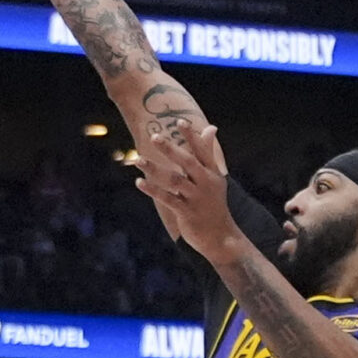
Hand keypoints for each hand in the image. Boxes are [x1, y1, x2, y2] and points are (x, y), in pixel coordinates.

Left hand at [133, 122, 240, 258]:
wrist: (220, 236)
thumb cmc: (213, 202)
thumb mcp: (214, 177)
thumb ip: (208, 152)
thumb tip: (211, 128)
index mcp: (212, 173)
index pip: (202, 151)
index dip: (191, 136)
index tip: (179, 121)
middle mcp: (205, 183)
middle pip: (188, 162)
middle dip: (171, 149)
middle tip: (154, 137)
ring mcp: (196, 198)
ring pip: (173, 180)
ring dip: (154, 169)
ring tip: (137, 160)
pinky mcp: (186, 213)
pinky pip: (167, 199)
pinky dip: (153, 190)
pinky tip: (139, 182)